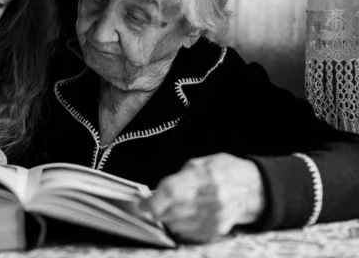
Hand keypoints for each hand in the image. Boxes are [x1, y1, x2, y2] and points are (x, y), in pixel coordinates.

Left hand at [139, 153, 264, 242]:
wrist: (253, 188)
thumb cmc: (225, 171)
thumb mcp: (200, 163)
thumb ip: (177, 178)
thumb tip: (156, 194)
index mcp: (205, 176)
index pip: (172, 192)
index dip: (153, 201)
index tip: (142, 204)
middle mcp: (212, 198)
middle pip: (171, 211)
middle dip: (158, 209)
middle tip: (155, 204)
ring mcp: (215, 217)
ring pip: (177, 224)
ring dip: (169, 217)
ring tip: (174, 207)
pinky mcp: (217, 230)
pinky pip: (188, 233)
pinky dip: (181, 225)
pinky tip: (186, 215)